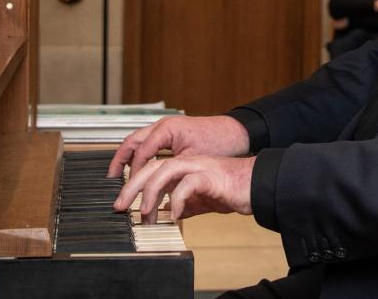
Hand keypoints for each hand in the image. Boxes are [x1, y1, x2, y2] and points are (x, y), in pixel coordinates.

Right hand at [107, 115, 249, 178]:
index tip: (129, 189)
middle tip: (111, 179)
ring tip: (119, 176)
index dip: (134, 173)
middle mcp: (163, 126)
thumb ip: (171, 173)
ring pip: (138, 141)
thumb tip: (156, 190)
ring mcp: (166, 128)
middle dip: (119, 161)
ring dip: (128, 158)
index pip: (141, 152)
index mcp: (166, 129)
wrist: (237, 132)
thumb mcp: (193, 161)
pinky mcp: (171, 134)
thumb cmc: (219, 143)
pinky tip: (138, 170)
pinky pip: (148, 144)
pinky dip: (140, 156)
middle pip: (132, 142)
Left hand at [113, 154, 254, 222]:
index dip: (134, 184)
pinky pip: (188, 185)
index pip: (151, 169)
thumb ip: (186, 203)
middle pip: (151, 167)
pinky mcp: (211, 176)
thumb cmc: (233, 190)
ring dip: (151, 192)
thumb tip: (170, 213)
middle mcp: (188, 162)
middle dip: (131, 186)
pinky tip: (176, 215)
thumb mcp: (203, 199)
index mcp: (184, 166)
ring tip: (144, 213)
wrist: (258, 185)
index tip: (122, 203)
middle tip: (119, 206)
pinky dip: (178, 200)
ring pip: (165, 171)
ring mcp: (199, 166)